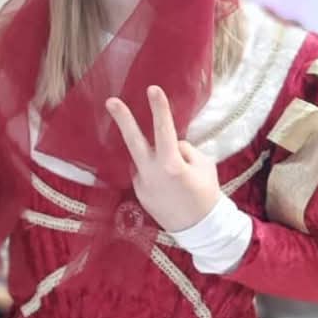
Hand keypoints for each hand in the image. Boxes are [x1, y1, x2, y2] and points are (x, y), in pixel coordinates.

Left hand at [105, 85, 219, 233]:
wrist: (200, 229)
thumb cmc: (206, 193)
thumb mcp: (203, 165)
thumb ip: (183, 149)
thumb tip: (169, 143)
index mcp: (171, 165)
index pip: (164, 130)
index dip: (158, 108)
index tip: (152, 89)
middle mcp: (151, 173)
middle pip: (133, 141)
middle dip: (122, 119)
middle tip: (110, 101)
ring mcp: (141, 184)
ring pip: (144, 159)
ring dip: (155, 159)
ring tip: (176, 179)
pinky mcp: (138, 194)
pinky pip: (146, 174)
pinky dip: (156, 174)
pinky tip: (169, 188)